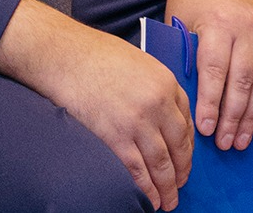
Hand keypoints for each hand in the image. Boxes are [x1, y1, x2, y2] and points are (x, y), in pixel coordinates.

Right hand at [0, 0, 192, 209]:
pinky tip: (149, 199)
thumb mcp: (139, 63)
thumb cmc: (96, 55)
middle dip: (181, 173)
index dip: (187, 149)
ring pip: (161, 164)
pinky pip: (137, 169)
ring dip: (167, 188)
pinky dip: (146, 188)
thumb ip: (157, 88)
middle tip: (179, 187)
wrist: (65, 55)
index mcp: (166, 83)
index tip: (184, 162)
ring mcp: (137, 122)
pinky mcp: (115, 136)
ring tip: (167, 202)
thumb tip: (164, 116)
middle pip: (178, 148)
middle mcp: (158, 104)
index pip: (187, 124)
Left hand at [164, 0, 252, 151]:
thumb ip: (185, 59)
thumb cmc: (188, 1)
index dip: (211, 103)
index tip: (205, 129)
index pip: (215, 70)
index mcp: (217, 23)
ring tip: (242, 140)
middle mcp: (245, 27)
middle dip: (234, 117)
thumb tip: (187, 104)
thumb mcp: (177, 25)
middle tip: (226, 144)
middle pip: (242, 81)